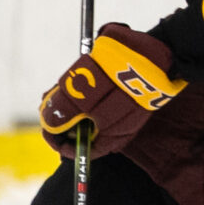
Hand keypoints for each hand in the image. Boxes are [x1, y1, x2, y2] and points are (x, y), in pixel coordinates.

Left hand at [39, 26, 184, 152]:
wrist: (157, 53)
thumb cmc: (121, 78)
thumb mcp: (84, 97)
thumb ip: (63, 113)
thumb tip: (48, 123)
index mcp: (110, 138)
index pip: (78, 151)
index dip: (57, 140)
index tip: (45, 125)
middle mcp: (117, 129)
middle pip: (82, 131)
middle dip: (63, 117)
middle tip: (49, 99)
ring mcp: (125, 111)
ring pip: (91, 113)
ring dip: (74, 102)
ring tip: (63, 86)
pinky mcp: (129, 93)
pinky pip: (103, 98)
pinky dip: (89, 91)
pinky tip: (81, 75)